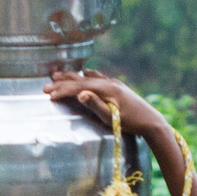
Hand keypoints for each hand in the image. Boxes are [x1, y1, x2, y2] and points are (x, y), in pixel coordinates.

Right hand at [45, 70, 168, 141]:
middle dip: (62, 82)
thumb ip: (95, 105)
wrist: (151, 121)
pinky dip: (87, 75)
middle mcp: (109, 82)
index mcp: (106, 89)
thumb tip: (80, 94)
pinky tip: (85, 72)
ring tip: (57, 75)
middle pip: (80, 80)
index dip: (62, 91)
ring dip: (72, 76)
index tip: (49, 95)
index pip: (78, 87)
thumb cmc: (131, 123)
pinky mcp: (117, 86)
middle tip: (45, 86)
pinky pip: (98, 77)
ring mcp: (113, 83)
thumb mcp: (112, 118)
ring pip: (88, 77)